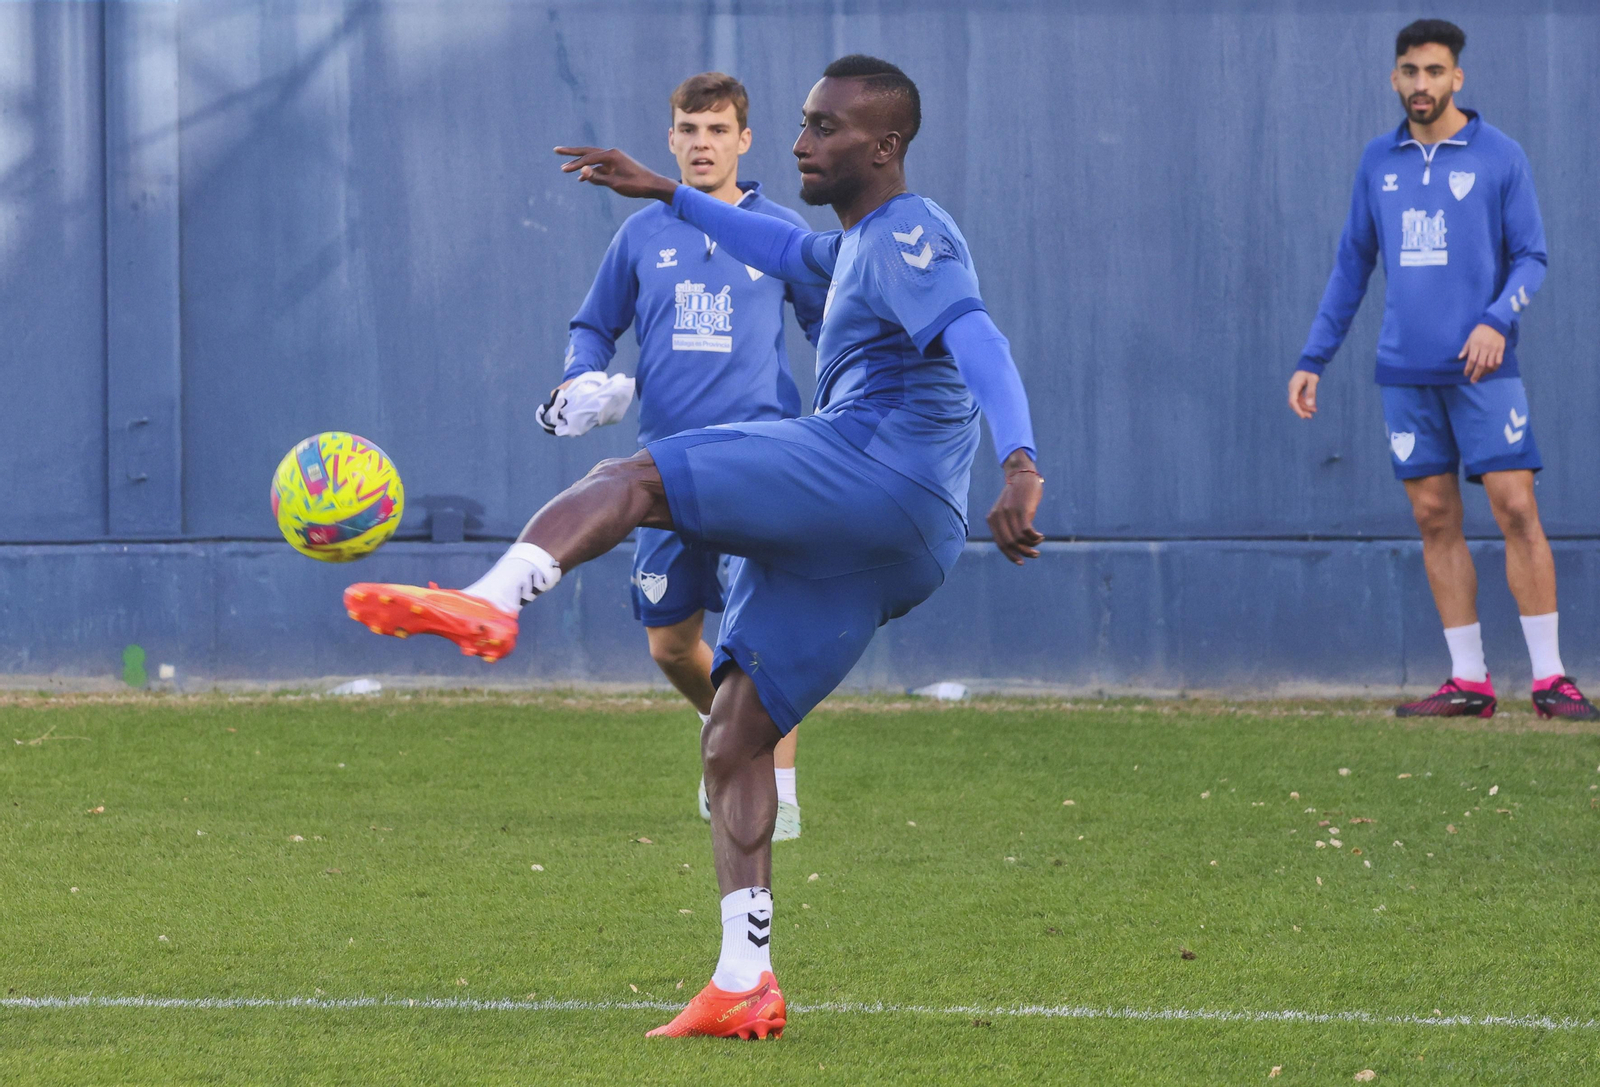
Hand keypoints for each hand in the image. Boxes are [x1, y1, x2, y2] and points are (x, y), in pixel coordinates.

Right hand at [555, 146, 677, 201]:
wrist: (654, 185)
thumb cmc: (636, 185)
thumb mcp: (615, 184)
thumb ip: (597, 178)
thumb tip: (581, 171)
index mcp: (611, 155)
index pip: (588, 158)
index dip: (575, 164)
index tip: (563, 169)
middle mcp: (612, 153)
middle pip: (588, 151)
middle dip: (572, 153)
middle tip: (556, 150)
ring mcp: (614, 159)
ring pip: (593, 159)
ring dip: (580, 163)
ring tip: (566, 168)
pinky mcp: (617, 165)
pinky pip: (600, 166)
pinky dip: (591, 171)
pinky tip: (582, 179)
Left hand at [987, 451, 1044, 565]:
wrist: (1022, 475)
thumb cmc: (1016, 495)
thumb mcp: (1006, 510)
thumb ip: (1005, 524)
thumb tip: (1014, 546)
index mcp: (993, 519)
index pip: (1000, 543)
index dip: (1010, 555)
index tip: (1020, 562)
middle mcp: (999, 517)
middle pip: (1010, 544)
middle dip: (1023, 553)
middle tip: (1034, 555)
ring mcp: (1010, 513)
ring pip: (1019, 540)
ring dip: (1031, 546)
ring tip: (1038, 543)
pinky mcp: (1022, 510)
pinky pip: (1027, 532)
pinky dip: (1035, 538)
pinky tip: (1040, 536)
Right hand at [1288, 371, 1318, 418]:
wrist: (1309, 363)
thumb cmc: (1311, 371)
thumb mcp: (1313, 381)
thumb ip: (1311, 392)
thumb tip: (1310, 405)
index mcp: (1294, 387)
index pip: (1293, 402)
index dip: (1298, 410)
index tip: (1303, 416)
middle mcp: (1292, 389)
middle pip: (1294, 403)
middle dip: (1301, 410)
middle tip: (1310, 416)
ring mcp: (1295, 389)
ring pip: (1298, 402)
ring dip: (1305, 407)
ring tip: (1314, 411)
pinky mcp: (1298, 389)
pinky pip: (1300, 398)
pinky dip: (1306, 403)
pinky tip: (1313, 406)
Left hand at [1459, 323, 1505, 382]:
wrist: (1495, 324)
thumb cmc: (1479, 332)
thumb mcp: (1470, 338)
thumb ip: (1466, 348)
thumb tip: (1459, 358)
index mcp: (1476, 345)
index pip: (1472, 360)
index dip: (1468, 368)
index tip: (1466, 374)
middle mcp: (1485, 348)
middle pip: (1481, 364)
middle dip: (1476, 374)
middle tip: (1473, 380)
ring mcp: (1494, 349)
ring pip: (1490, 365)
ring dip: (1485, 372)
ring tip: (1481, 376)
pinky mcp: (1501, 349)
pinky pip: (1499, 361)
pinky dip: (1495, 368)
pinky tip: (1490, 370)